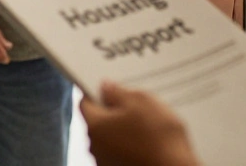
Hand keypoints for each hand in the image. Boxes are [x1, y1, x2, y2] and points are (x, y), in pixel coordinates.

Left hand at [81, 82, 198, 165]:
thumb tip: (106, 88)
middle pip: (98, 121)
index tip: (109, 87)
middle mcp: (95, 147)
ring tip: (148, 126)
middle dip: (112, 112)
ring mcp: (106, 162)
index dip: (96, 92)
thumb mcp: (142, 102)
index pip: (85, 103)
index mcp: (95, 126)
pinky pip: (120, 152)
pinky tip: (149, 143)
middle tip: (135, 105)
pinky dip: (130, 146)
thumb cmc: (160, 138)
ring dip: (123, 131)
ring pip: (110, 138)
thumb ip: (119, 92)